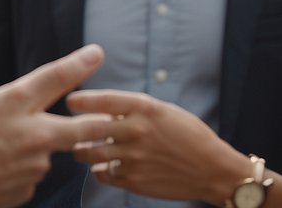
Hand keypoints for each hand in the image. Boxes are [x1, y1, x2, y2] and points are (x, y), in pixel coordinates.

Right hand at [0, 44, 111, 207]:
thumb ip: (27, 92)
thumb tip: (54, 86)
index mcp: (22, 106)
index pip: (57, 79)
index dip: (79, 64)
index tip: (96, 53)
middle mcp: (36, 136)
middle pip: (82, 129)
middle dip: (95, 124)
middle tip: (102, 122)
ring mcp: (35, 167)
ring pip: (44, 154)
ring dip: (34, 150)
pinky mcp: (28, 190)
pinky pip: (28, 175)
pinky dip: (18, 171)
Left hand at [67, 89, 247, 204]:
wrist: (212, 169)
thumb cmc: (189, 135)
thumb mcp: (164, 112)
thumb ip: (134, 110)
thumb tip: (103, 110)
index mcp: (145, 109)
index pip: (105, 100)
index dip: (83, 100)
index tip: (70, 100)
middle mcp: (136, 131)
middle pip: (90, 129)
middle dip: (75, 129)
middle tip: (69, 128)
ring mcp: (133, 158)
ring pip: (90, 154)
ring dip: (82, 151)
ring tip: (82, 149)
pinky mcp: (133, 181)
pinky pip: (102, 174)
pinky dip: (100, 170)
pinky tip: (104, 166)